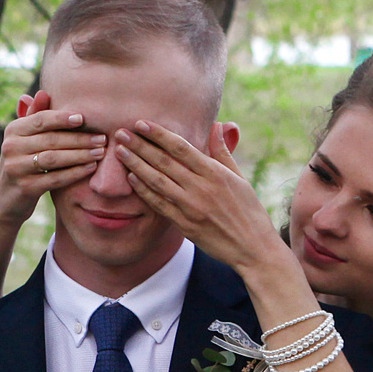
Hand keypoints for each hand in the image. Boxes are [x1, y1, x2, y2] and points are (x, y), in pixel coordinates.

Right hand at [0, 92, 104, 227]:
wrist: (6, 199)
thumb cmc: (22, 163)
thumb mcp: (24, 139)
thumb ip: (34, 116)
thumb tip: (43, 92)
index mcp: (12, 130)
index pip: (41, 119)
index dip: (62, 118)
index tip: (83, 118)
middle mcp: (11, 147)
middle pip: (51, 139)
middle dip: (79, 139)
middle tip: (102, 138)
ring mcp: (16, 168)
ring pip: (54, 158)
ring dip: (80, 154)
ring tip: (100, 152)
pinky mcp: (25, 188)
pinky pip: (55, 178)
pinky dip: (75, 172)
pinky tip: (90, 168)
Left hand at [115, 121, 288, 276]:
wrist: (253, 248)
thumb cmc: (249, 210)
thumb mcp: (240, 178)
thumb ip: (223, 151)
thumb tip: (217, 124)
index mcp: (216, 173)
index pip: (181, 148)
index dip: (159, 134)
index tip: (142, 123)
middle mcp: (201, 188)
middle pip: (164, 162)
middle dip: (140, 145)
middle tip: (121, 133)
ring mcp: (191, 207)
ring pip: (157, 181)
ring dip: (136, 164)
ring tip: (119, 151)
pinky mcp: (185, 225)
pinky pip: (159, 204)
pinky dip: (144, 190)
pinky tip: (131, 178)